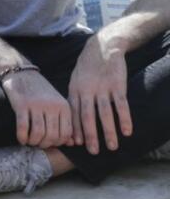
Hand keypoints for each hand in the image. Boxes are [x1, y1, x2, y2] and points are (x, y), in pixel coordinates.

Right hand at [0, 69, 72, 148]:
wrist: (22, 73)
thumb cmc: (40, 92)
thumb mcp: (56, 104)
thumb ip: (65, 122)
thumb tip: (71, 144)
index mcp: (64, 106)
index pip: (66, 133)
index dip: (57, 142)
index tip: (49, 143)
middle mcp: (52, 106)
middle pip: (52, 135)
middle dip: (44, 144)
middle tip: (38, 144)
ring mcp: (36, 105)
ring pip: (38, 133)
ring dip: (33, 142)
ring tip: (29, 142)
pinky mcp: (21, 104)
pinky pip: (23, 127)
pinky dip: (22, 137)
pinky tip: (21, 139)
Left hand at [68, 35, 131, 153]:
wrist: (102, 47)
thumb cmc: (87, 68)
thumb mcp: (75, 81)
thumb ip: (74, 99)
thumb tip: (72, 120)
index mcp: (74, 90)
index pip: (73, 113)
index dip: (75, 129)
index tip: (76, 144)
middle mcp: (86, 90)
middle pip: (87, 116)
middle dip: (89, 135)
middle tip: (93, 151)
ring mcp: (102, 88)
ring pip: (104, 113)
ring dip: (108, 131)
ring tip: (112, 147)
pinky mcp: (117, 85)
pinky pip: (120, 104)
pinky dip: (124, 118)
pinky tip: (127, 131)